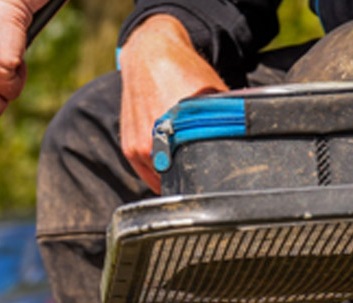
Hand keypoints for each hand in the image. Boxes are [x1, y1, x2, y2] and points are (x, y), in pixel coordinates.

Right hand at [118, 15, 226, 192]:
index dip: (203, 178)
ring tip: (184, 167)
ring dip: (171, 175)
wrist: (149, 57)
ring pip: (159, 178)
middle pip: (174, 178)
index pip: (192, 170)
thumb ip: (221, 119)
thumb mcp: (212, 92)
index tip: (211, 180)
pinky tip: (170, 163)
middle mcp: (152, 143)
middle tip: (200, 175)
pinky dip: (158, 170)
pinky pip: (146, 172)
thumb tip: (239, 138)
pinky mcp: (128, 148)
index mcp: (175, 131)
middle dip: (187, 176)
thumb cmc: (182, 71)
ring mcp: (138, 148)